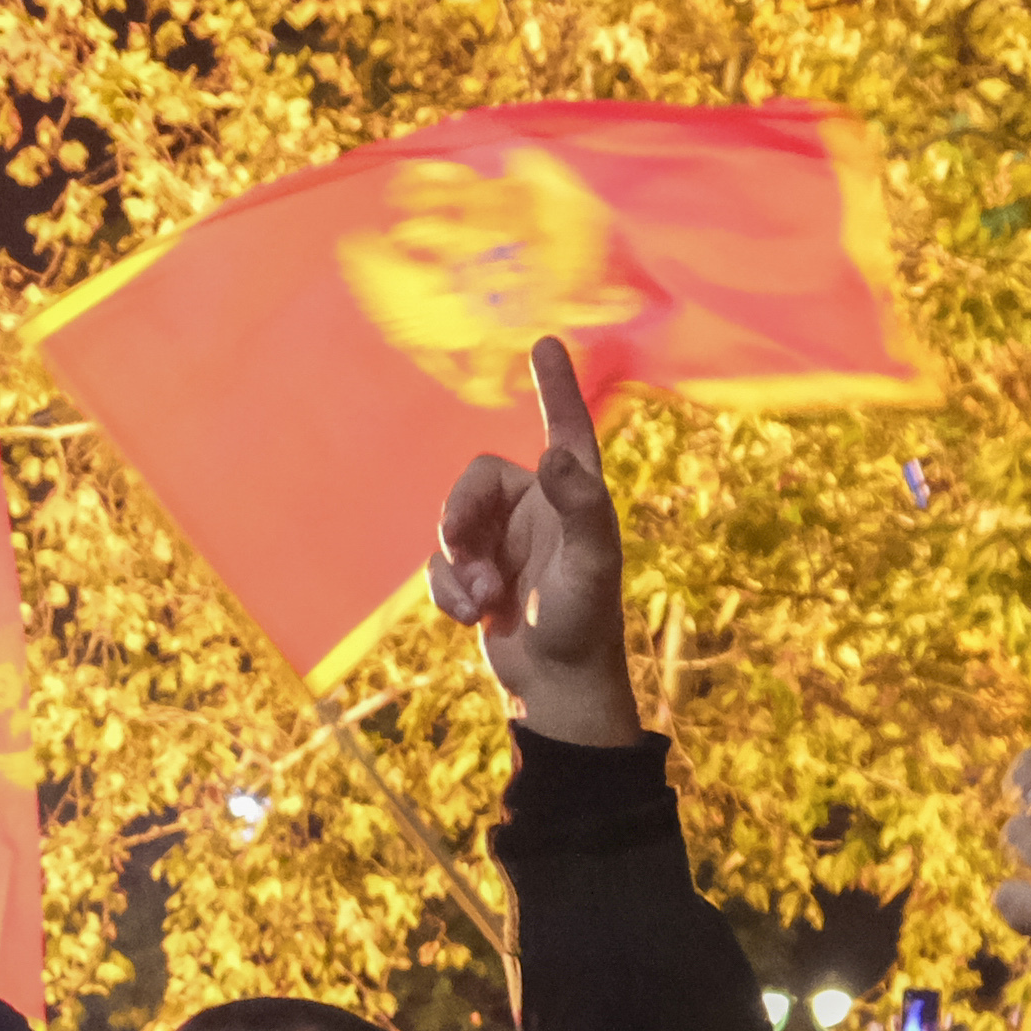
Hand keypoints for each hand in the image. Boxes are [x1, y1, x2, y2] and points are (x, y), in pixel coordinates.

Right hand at [425, 335, 642, 748]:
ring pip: (451, 523)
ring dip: (454, 563)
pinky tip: (471, 618)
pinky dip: (447, 590)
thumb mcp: (590, 563)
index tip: (544, 343)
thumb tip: (556, 452)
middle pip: (476, 479)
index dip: (555, 387)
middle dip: (460, 515)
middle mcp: (538, 511)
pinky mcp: (477, 576)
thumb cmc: (584, 624)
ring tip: (479, 600)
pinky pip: (440, 565)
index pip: (565, 428)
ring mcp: (504, 543)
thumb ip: (579, 505)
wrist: (554, 687)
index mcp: (572, 497)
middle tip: (461, 548)